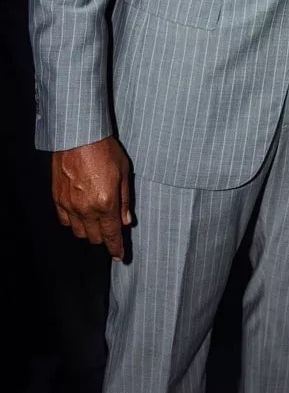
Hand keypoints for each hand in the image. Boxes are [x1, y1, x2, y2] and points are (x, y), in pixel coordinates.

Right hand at [52, 137, 131, 259]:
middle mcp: (87, 209)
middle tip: (111, 229)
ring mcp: (70, 205)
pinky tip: (81, 214)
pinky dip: (74, 222)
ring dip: (89, 231)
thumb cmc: (104, 150)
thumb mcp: (124, 172)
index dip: (116, 249)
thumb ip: (124, 199)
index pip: (112, 235)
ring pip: (79, 232)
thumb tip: (126, 220)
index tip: (120, 256)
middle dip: (105, 237)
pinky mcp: (58, 199)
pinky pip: (65, 221)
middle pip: (95, 237)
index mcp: (106, 203)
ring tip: (96, 221)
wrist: (78, 136)